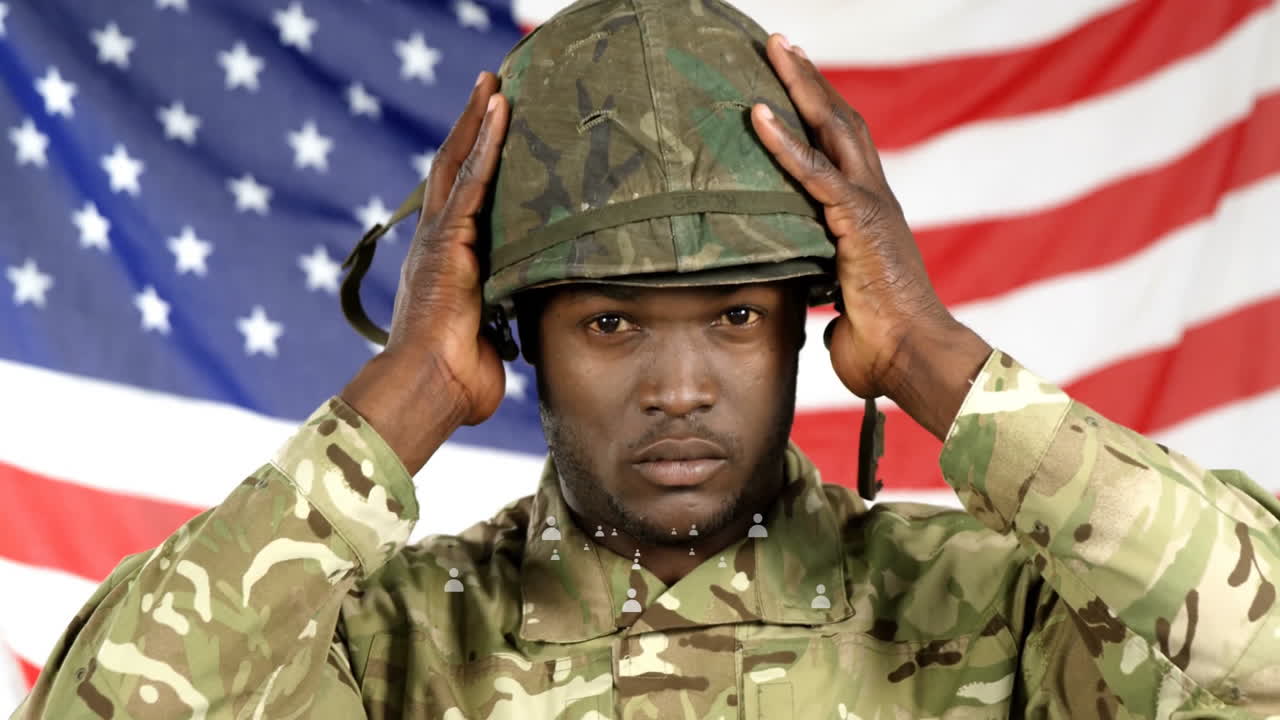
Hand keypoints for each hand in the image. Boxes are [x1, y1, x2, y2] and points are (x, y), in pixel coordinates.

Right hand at [341, 72, 509, 469]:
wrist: (427, 389)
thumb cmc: (455, 380)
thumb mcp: (487, 341)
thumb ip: (500, 325)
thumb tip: (519, 336)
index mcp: (445, 263)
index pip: (462, 200)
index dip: (476, 164)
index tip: (492, 132)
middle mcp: (437, 243)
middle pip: (453, 170)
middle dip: (472, 127)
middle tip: (492, 87)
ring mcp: (439, 240)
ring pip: (460, 165)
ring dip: (479, 122)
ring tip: (496, 83)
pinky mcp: (448, 241)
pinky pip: (471, 182)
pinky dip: (486, 144)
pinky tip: (498, 111)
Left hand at [751, 35, 991, 436]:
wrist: (914, 359)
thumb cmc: (884, 346)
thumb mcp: (846, 313)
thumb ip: (831, 298)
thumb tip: (821, 312)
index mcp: (870, 216)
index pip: (842, 151)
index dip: (818, 115)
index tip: (793, 84)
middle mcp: (874, 200)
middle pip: (840, 123)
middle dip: (809, 81)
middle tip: (780, 45)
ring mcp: (870, 206)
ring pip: (832, 130)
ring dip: (800, 86)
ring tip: (773, 48)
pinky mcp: (859, 221)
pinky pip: (815, 173)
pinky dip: (784, 143)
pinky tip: (759, 114)